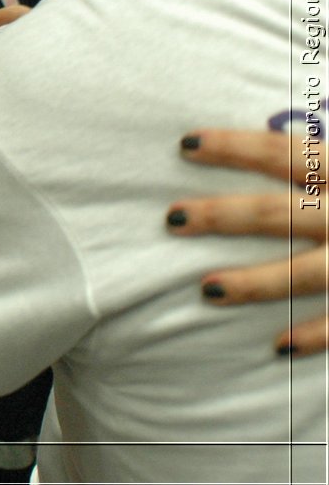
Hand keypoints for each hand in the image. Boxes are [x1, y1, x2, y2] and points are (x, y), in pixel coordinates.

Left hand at [166, 127, 326, 355]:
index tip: (187, 143)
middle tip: (171, 218)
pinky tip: (277, 346)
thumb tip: (291, 139)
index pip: (286, 153)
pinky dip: (314, 336)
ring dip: (254, 283)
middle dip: (222, 215)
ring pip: (303, 273)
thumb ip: (328, 158)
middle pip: (278, 213)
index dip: (236, 146)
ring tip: (206, 289)